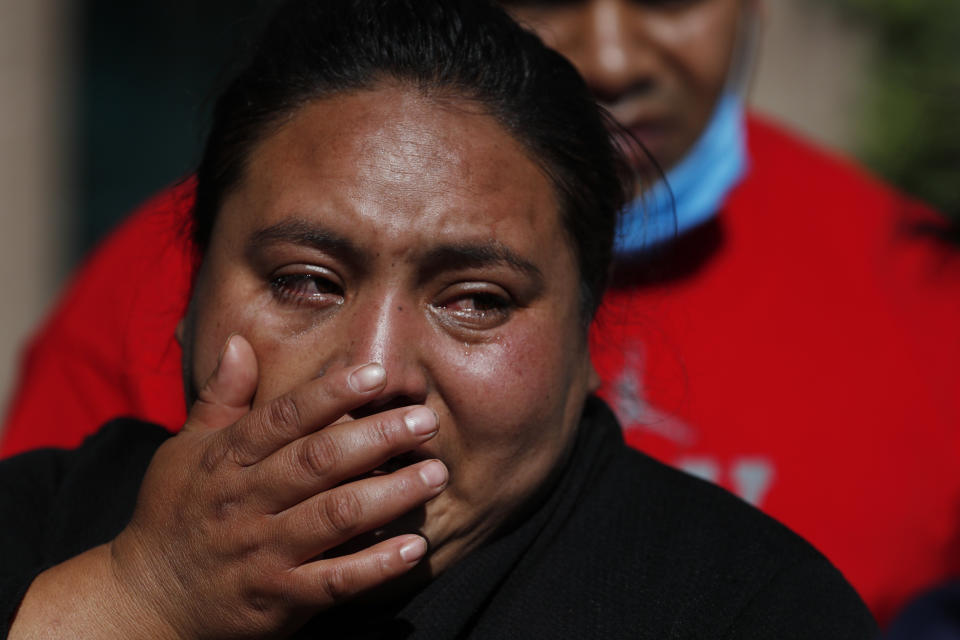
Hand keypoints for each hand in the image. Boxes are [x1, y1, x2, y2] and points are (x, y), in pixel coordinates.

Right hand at [12, 334, 446, 638]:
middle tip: (424, 421)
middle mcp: (246, 501)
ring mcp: (262, 552)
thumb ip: (220, 397)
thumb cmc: (174, 513)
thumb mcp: (185, 450)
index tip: (377, 375)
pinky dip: (375, 566)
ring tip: (435, 475)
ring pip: (334, 517)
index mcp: (227, 459)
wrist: (147, 598)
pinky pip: (334, 581)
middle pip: (317, 462)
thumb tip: (238, 341)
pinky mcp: (277, 599)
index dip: (330, 394)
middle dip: (376, 438)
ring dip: (389, 495)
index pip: (283, 418)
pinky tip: (414, 547)